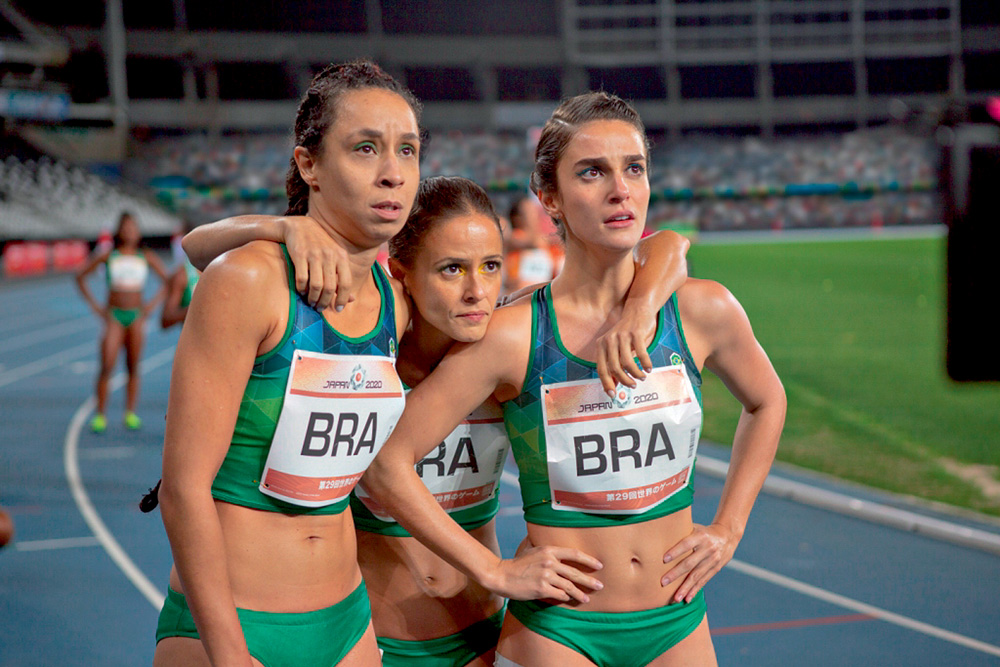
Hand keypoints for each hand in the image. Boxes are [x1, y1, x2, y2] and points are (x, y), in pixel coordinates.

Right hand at [281, 216, 353, 310]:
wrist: (300, 226)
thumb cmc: (320, 245)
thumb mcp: (335, 257)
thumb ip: (343, 277)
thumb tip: (352, 299)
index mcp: (341, 256)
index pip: (346, 282)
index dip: (343, 299)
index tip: (338, 309)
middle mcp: (330, 255)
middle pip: (330, 287)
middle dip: (325, 301)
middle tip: (320, 308)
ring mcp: (315, 254)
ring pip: (316, 285)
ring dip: (313, 297)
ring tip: (311, 302)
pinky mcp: (300, 254)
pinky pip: (302, 278)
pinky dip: (302, 289)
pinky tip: (301, 291)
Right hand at [488, 546, 602, 603]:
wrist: (502, 575)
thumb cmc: (517, 563)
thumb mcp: (529, 548)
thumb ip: (540, 542)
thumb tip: (543, 531)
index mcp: (549, 550)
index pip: (574, 554)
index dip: (588, 560)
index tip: (599, 565)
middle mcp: (549, 562)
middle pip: (575, 572)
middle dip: (589, 580)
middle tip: (600, 586)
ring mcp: (546, 576)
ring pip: (569, 586)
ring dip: (580, 594)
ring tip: (587, 599)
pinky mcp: (541, 589)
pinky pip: (559, 595)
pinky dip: (565, 598)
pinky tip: (569, 600)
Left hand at [596, 305, 654, 393]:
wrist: (638, 311)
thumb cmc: (627, 334)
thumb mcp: (616, 347)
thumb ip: (614, 363)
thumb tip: (614, 385)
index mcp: (601, 345)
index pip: (601, 369)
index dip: (606, 383)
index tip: (613, 395)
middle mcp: (609, 340)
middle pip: (614, 368)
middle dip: (624, 380)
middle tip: (633, 385)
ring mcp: (622, 336)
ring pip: (627, 363)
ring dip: (636, 374)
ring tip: (642, 377)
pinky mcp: (636, 333)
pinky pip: (641, 354)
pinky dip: (646, 364)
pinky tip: (649, 368)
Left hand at [661, 523, 739, 602]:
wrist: (727, 537)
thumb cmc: (702, 532)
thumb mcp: (694, 527)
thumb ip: (681, 531)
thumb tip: (659, 532)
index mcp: (700, 536)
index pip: (686, 544)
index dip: (676, 551)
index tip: (664, 560)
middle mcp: (708, 549)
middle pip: (690, 563)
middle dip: (676, 574)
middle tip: (663, 582)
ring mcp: (712, 560)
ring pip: (697, 576)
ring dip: (685, 588)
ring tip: (675, 598)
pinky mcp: (715, 569)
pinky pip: (704, 581)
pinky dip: (695, 590)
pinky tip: (687, 599)